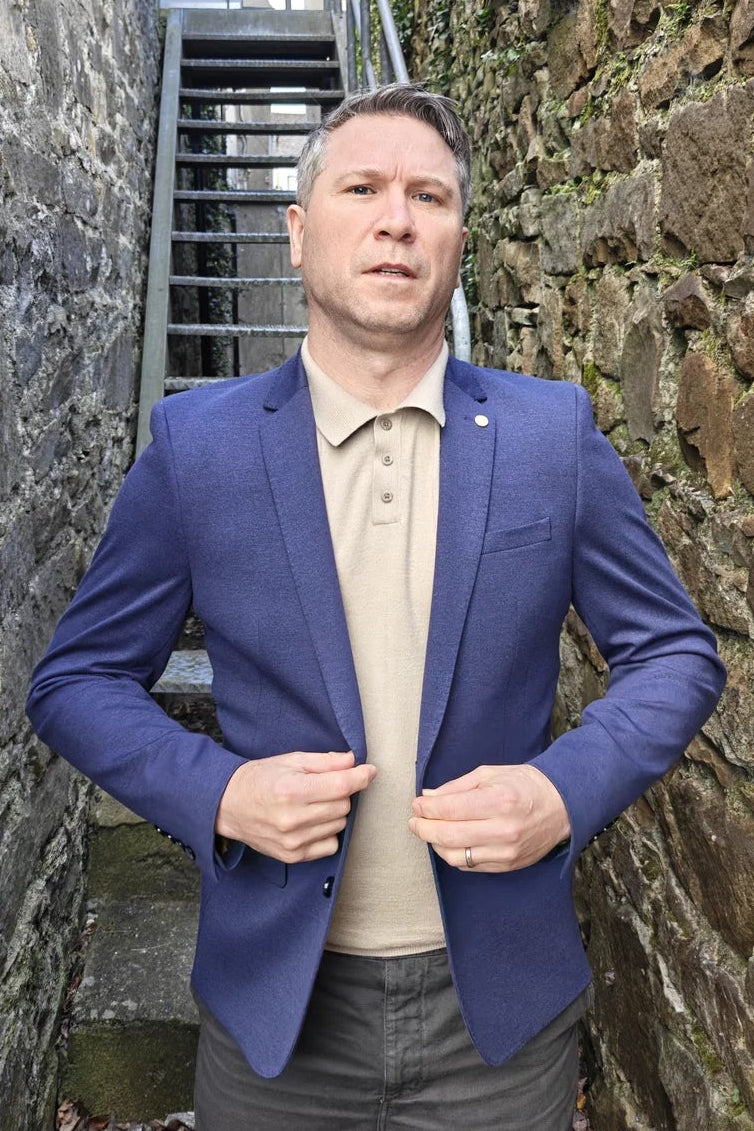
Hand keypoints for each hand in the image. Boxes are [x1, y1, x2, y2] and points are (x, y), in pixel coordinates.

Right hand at [215, 751, 376, 862]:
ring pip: (339, 824)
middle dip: (341, 792)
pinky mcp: (292, 856)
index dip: (361, 777)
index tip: (369, 771)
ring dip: (334, 812)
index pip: (341, 786)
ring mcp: (293, 841)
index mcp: (292, 790)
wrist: (228, 805)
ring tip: (313, 803)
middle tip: (324, 786)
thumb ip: (324, 762)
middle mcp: (293, 819)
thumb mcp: (291, 761)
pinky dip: (328, 832)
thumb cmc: (260, 779)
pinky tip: (312, 822)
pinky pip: (330, 845)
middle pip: (343, 805)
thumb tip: (352, 761)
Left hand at [408, 764, 569, 871]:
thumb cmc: (525, 784)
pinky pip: (470, 866)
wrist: (562, 805)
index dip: (426, 808)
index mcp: (499, 800)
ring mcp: (506, 852)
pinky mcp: (508, 866)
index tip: (416, 804)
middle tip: (414, 821)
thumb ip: (457, 787)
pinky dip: (454, 855)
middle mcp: (503, 830)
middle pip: (448, 836)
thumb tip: (428, 797)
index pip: (450, 809)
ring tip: (430, 831)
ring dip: (436, 844)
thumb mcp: (490, 774)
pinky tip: (449, 842)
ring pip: (455, 856)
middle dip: (423, 828)